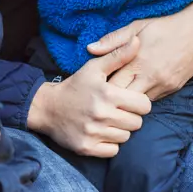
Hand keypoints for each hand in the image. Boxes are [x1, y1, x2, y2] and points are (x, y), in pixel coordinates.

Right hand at [27, 37, 151, 156]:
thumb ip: (118, 56)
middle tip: (117, 110)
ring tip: (108, 120)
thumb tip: (138, 41)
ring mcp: (94, 133)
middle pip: (137, 123)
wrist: (47, 107)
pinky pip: (113, 150)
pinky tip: (101, 132)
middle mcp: (102, 114)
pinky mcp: (87, 147)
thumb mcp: (94, 68)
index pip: (144, 105)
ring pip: (126, 137)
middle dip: (130, 116)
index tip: (128, 100)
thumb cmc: (75, 86)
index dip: (139, 102)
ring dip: (120, 130)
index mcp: (107, 94)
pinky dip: (110, 144)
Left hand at [86, 0, 192, 100]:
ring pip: (139, 104)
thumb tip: (90, 49)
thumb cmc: (164, 27)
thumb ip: (113, 40)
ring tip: (117, 98)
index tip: (94, 87)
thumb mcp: (136, 26)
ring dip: (128, 101)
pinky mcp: (173, 89)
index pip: (113, 84)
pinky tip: (136, 93)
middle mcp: (150, 77)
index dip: (102, 88)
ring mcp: (163, 85)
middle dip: (113, 99)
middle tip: (102, 97)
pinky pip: (153, 100)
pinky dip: (143, 98)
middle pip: (125, 98)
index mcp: (137, 61)